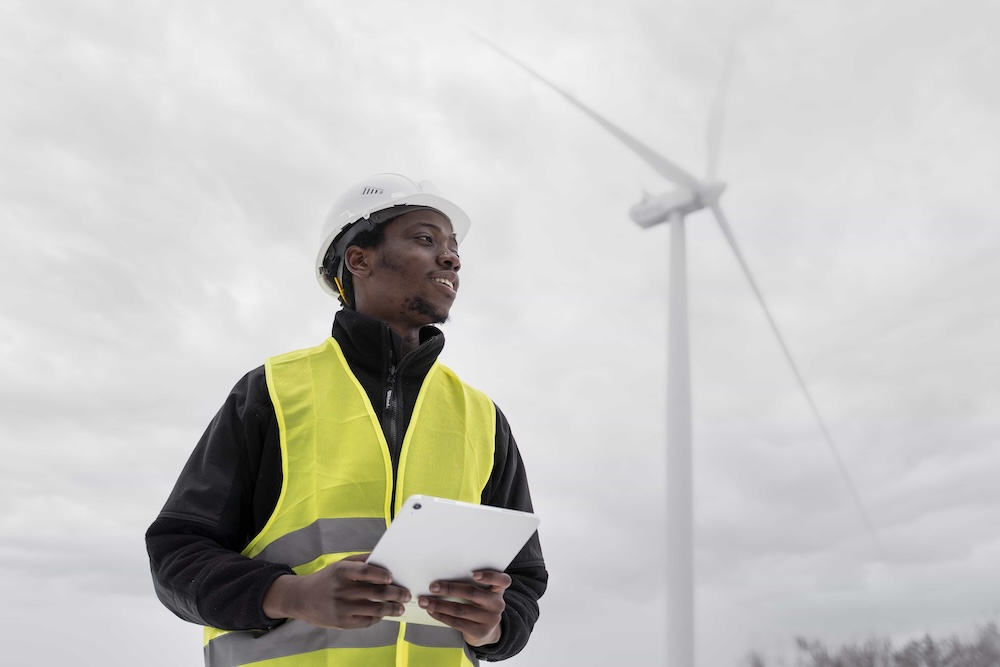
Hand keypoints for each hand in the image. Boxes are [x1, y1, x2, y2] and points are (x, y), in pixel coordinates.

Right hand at [262, 554, 410, 628]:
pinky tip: (385, 614)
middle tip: (406, 594)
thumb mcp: (340, 564)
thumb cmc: (327, 579)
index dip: (381, 575)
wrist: (301, 598)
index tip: (392, 577)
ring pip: (374, 610)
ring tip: (401, 607)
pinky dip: (379, 617)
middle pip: (375, 593)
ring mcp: (342, 608)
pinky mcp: (342, 622)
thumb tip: (385, 561)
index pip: (365, 572)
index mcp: (341, 571)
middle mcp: (342, 590)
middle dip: (395, 594)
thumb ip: (361, 561)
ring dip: (391, 609)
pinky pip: (366, 621)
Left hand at [418, 569, 510, 646]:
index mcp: (498, 590)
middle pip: (472, 593)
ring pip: (460, 609)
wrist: (487, 632)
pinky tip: (432, 611)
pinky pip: (456, 622)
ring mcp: (489, 619)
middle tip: (433, 587)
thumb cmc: (481, 606)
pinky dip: (441, 616)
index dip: (489, 576)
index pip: (502, 580)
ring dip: (439, 605)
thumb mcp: (484, 594)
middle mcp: (496, 604)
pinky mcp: (479, 632)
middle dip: (449, 589)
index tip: (474, 574)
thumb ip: (473, 585)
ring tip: (425, 601)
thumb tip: (443, 577)